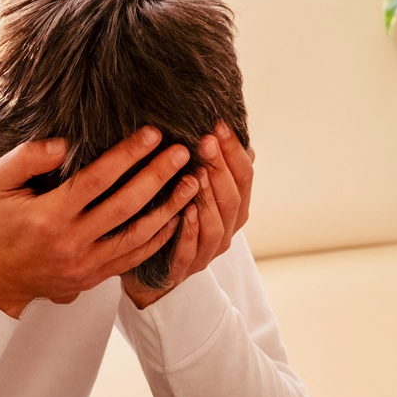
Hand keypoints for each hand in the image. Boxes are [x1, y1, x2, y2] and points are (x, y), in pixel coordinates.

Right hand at [0, 127, 200, 316]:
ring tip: (193, 183)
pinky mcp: (95, 276)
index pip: (97, 180)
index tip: (152, 133)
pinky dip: (160, 238)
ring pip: (137, 235)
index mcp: (49, 216)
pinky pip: (134, 258)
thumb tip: (64, 144)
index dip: (127, 155)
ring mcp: (87, 263)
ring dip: (169, 208)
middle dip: (157, 176)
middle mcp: (72, 242)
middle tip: (183, 152)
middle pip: (125, 206)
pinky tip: (178, 217)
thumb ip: (26, 158)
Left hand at [122, 122, 254, 309]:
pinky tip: (185, 212)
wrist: (151, 272)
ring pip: (217, 225)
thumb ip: (209, 165)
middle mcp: (227, 230)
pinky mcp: (185, 269)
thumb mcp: (192, 189)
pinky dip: (190, 231)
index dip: (234, 150)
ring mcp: (207, 252)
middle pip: (233, 198)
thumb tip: (220, 126)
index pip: (244, 176)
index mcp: (234, 209)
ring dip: (208, 198)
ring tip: (196, 174)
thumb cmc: (173, 220)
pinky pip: (191, 251)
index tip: (219, 125)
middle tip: (205, 141)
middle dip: (220, 168)